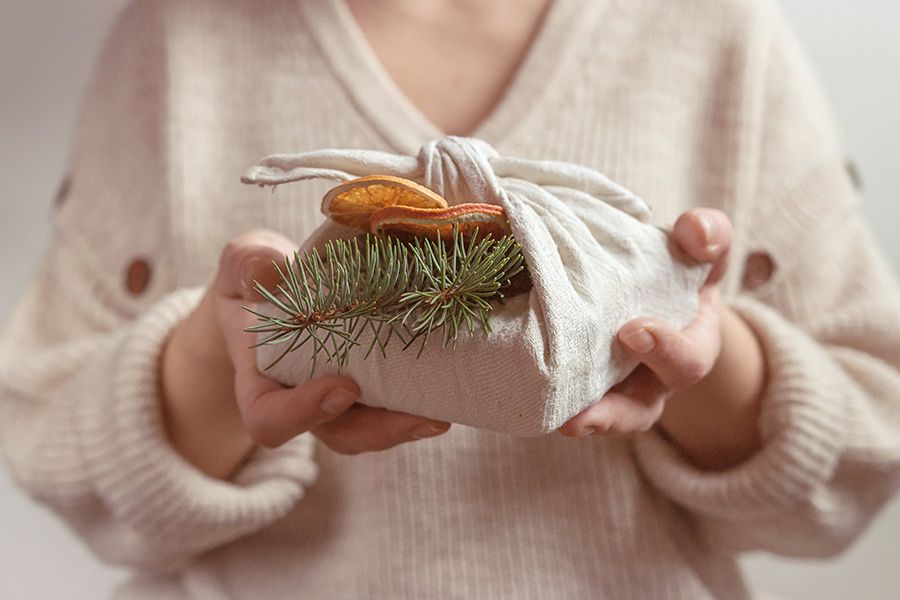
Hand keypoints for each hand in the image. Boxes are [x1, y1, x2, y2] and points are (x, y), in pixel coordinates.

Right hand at [160, 230, 449, 479]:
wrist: (279, 288)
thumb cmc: (256, 277)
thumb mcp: (243, 261)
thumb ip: (248, 264)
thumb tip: (271, 272)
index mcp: (261, 378)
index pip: (269, 417)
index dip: (303, 414)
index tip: (343, 387)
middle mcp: (303, 397)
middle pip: (338, 434)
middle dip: (379, 431)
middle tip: (420, 417)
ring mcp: (340, 396)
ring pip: (372, 428)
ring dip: (408, 424)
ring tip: (444, 412)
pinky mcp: (372, 383)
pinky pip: (394, 404)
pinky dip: (421, 399)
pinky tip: (453, 384)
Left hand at [558, 209, 765, 468]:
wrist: (646, 281)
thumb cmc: (676, 264)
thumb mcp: (698, 245)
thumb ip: (707, 234)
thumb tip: (694, 233)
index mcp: (688, 348)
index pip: (688, 362)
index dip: (665, 350)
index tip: (635, 330)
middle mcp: (651, 381)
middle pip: (637, 411)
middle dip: (613, 413)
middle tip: (583, 412)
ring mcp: (613, 389)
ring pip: (598, 420)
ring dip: (576, 422)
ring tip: (552, 424)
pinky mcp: (575, 385)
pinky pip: (563, 402)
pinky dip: (543, 399)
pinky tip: (518, 391)